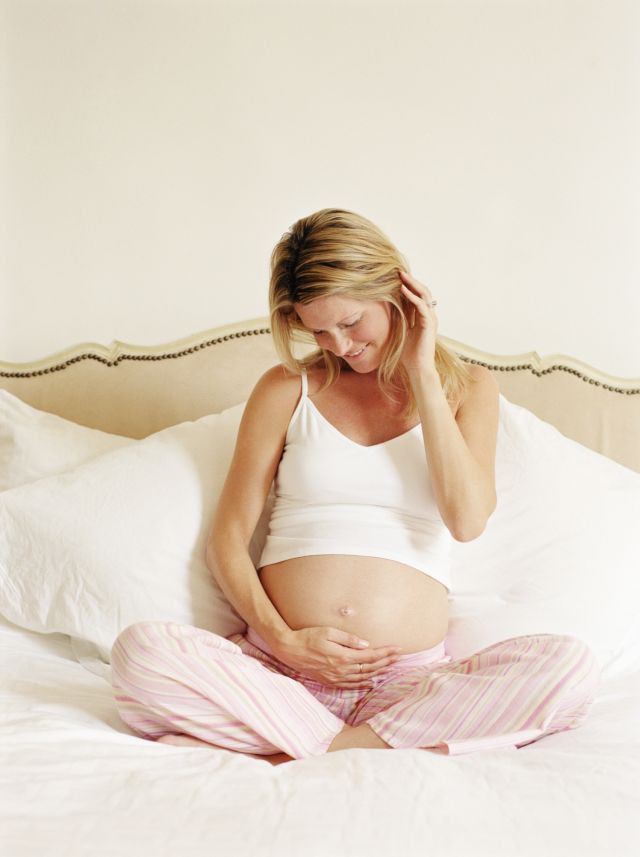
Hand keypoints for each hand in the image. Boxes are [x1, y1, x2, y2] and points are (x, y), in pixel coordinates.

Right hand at [270, 626, 402, 688]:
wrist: (289, 650)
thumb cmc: (308, 637)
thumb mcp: (328, 632)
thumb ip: (348, 639)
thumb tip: (366, 644)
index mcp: (343, 657)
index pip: (371, 656)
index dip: (385, 653)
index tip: (397, 649)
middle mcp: (342, 670)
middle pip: (370, 668)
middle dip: (386, 662)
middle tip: (399, 657)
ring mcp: (336, 678)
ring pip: (363, 678)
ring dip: (378, 672)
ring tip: (390, 667)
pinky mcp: (330, 681)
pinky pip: (351, 685)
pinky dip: (363, 684)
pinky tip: (371, 682)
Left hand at [398, 270, 438, 373]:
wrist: (417, 368)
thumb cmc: (408, 354)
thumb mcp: (400, 332)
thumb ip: (398, 320)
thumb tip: (385, 311)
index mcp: (422, 317)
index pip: (417, 296)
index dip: (408, 285)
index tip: (396, 277)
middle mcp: (429, 315)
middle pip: (423, 292)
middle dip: (411, 280)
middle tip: (399, 271)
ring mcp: (430, 319)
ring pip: (424, 295)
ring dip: (412, 284)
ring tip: (401, 275)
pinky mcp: (429, 324)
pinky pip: (421, 306)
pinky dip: (412, 296)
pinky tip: (403, 289)